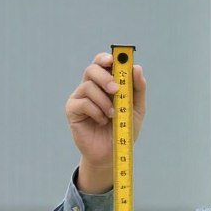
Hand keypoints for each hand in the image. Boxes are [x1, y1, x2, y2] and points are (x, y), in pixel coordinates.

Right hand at [64, 52, 146, 192]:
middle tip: (115, 90)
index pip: (101, 63)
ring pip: (88, 86)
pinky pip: (82, 103)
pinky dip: (96, 111)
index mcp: (106, 83)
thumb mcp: (136, 108)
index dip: (105, 58)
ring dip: (103, 101)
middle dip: (104, 77)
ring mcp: (80, 98)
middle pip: (92, 69)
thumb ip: (138, 89)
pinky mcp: (72, 111)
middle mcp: (91, 87)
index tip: (113, 59)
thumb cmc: (124, 129)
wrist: (114, 152)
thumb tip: (136, 67)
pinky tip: (102, 121)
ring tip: (112, 115)